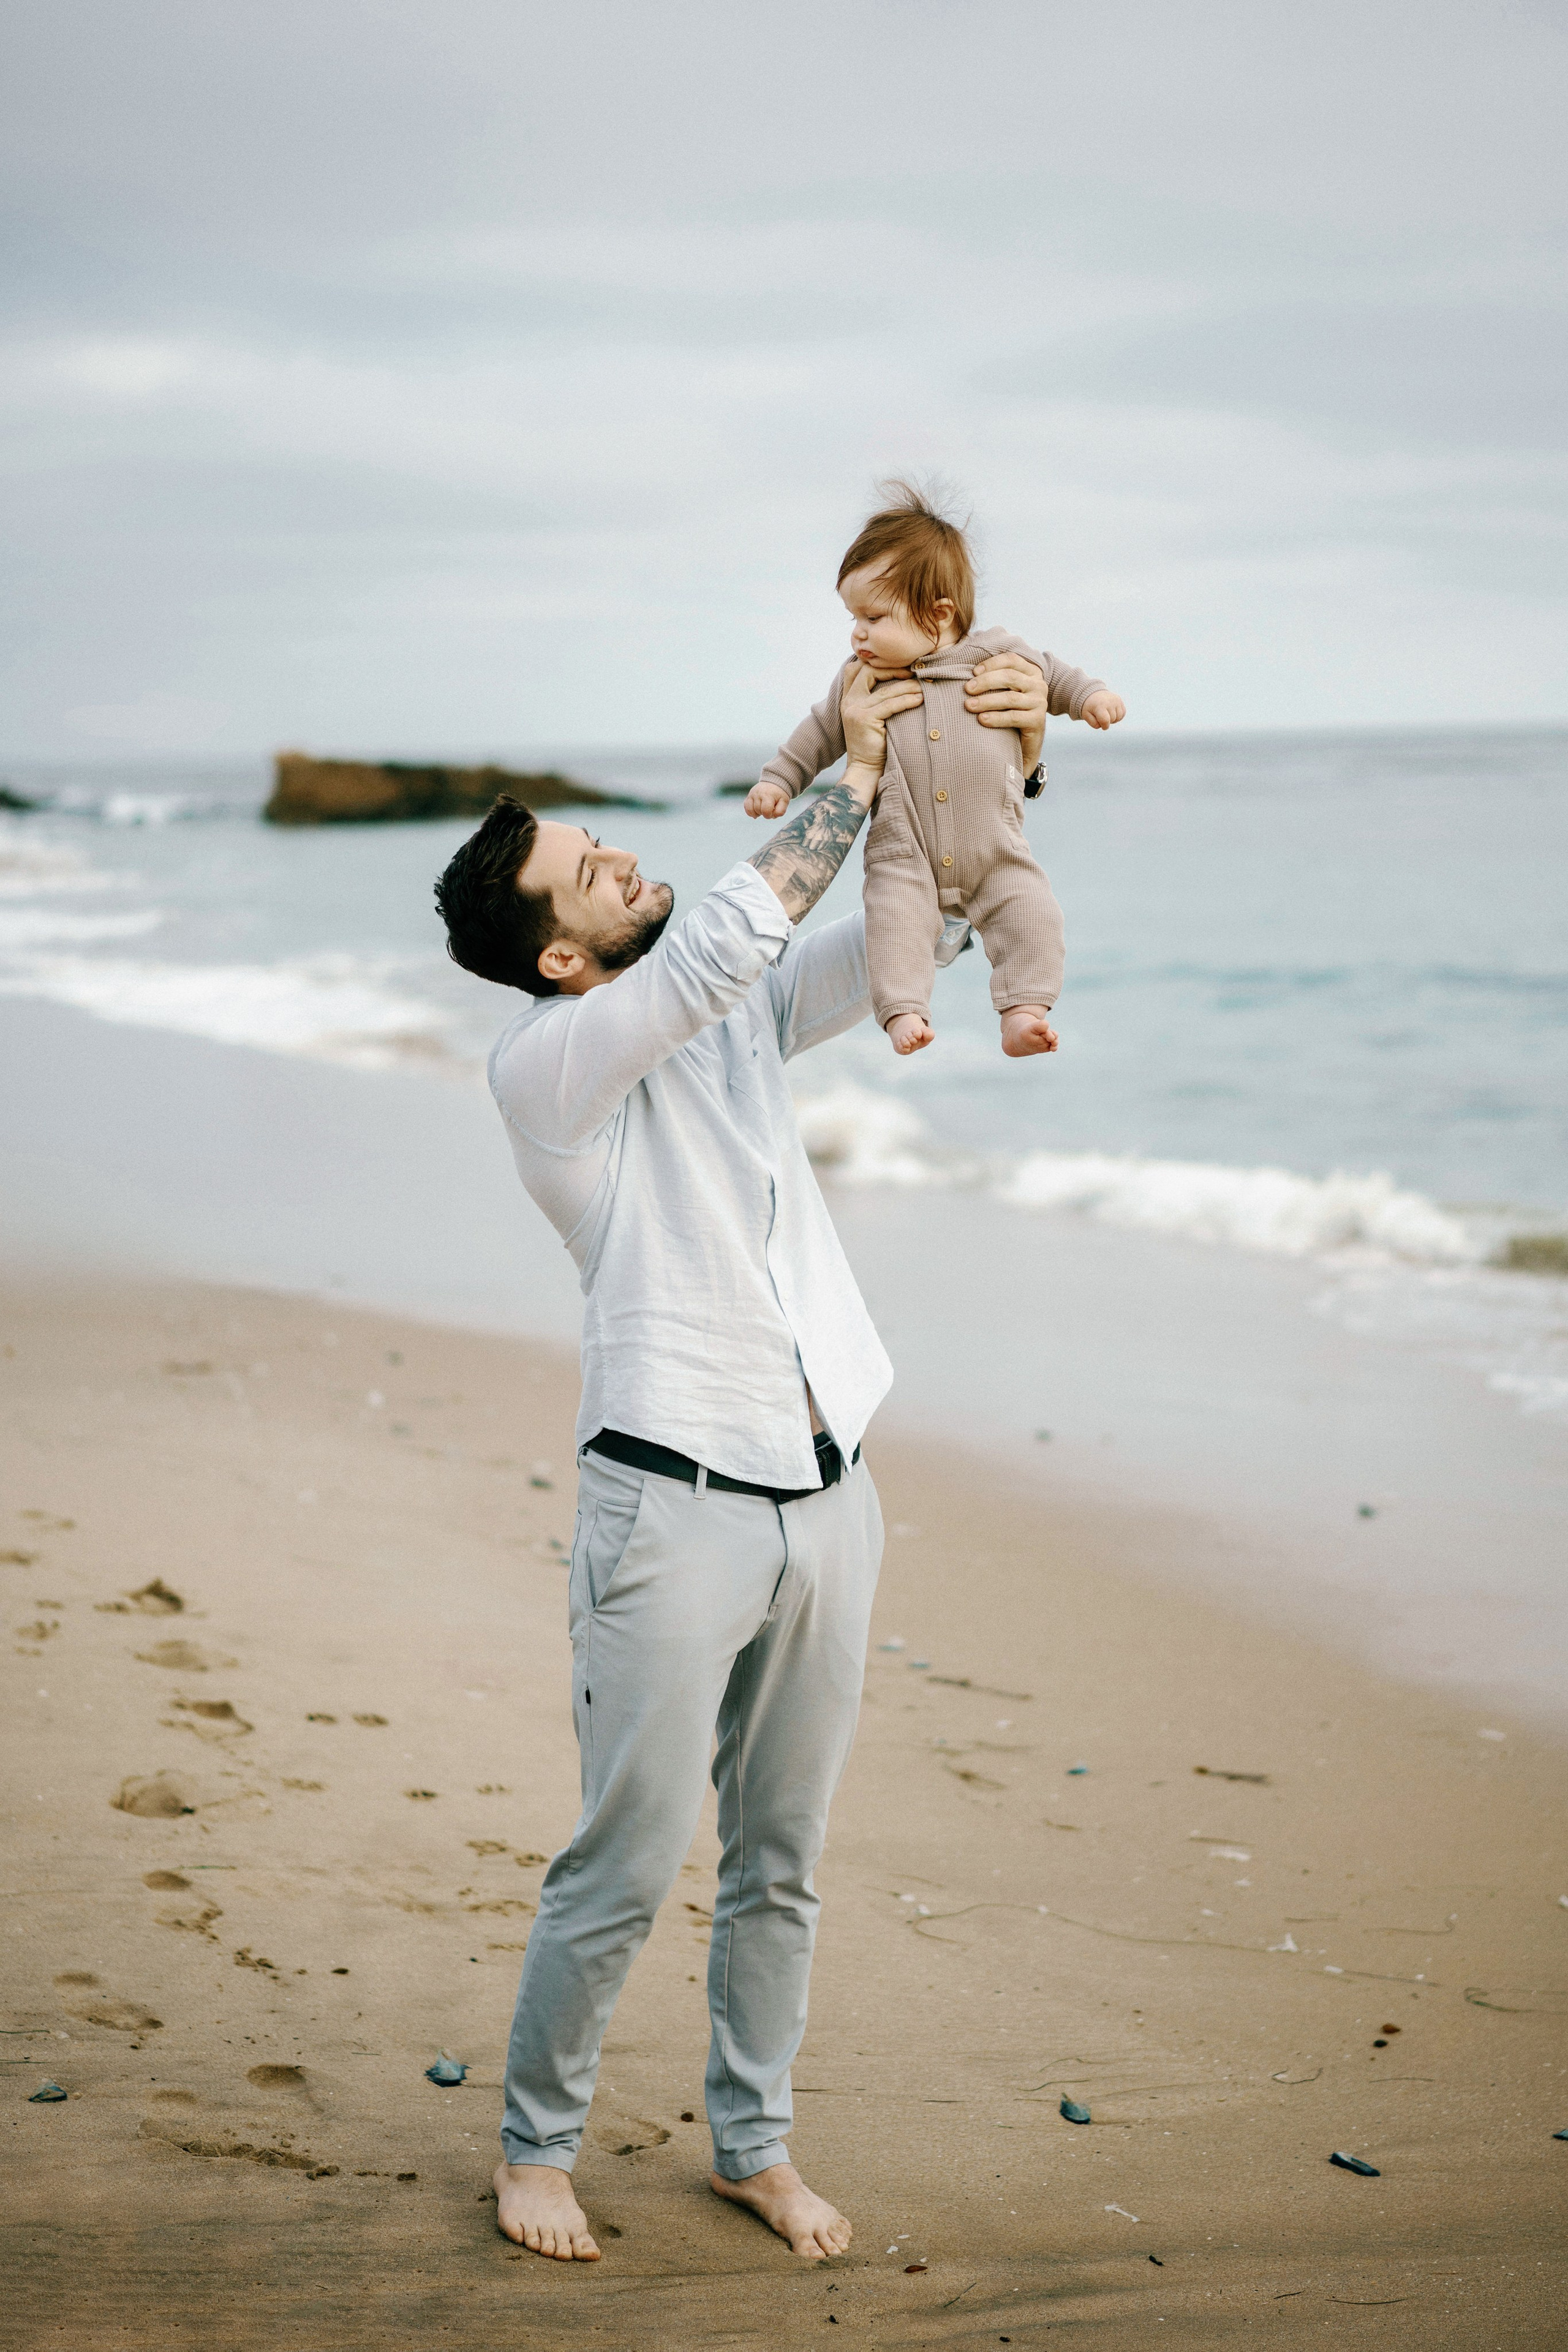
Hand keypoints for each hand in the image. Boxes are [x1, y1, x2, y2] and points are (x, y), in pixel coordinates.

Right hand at [745, 780, 790, 818]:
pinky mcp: (749, 795)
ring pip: (750, 810)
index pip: (765, 811)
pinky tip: (756, 810)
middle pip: (758, 811)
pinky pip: (746, 807)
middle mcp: (758, 794)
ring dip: (757, 813)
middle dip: (764, 813)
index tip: (773, 811)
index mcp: (768, 795)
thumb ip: (780, 811)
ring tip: (763, 809)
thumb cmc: (779, 794)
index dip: (769, 815)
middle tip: (769, 808)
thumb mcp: (784, 801)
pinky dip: (750, 811)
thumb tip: (772, 817)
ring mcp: (752, 794)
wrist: (774, 782)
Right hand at [839, 659, 924, 774]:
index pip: (856, 669)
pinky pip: (890, 705)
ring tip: (924, 686)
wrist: (865, 769)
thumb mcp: (871, 717)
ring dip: (907, 686)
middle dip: (893, 668)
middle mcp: (849, 702)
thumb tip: (899, 680)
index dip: (876, 662)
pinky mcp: (864, 720)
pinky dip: (907, 700)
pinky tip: (919, 699)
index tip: (899, 665)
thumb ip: (876, 700)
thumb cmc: (874, 745)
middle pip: (868, 671)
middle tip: (913, 672)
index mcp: (849, 698)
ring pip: (885, 690)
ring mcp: (855, 710)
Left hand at [965, 654, 1046, 771]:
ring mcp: (1040, 703)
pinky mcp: (1038, 721)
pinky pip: (1014, 717)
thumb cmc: (1009, 714)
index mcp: (1031, 672)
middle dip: (985, 682)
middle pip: (1010, 677)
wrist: (1024, 744)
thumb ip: (995, 679)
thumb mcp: (1005, 692)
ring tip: (969, 705)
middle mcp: (1038, 685)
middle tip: (967, 689)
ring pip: (1010, 698)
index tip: (973, 672)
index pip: (1011, 660)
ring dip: (987, 701)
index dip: (991, 664)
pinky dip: (996, 718)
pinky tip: (982, 719)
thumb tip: (969, 671)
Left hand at [1081, 689, 1125, 730]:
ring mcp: (1115, 700)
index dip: (1104, 726)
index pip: (1105, 721)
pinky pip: (1123, 713)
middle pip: (1112, 720)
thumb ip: (1094, 723)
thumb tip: (1104, 725)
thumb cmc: (1089, 706)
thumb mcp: (1086, 715)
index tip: (1101, 725)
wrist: (1093, 694)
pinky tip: (1112, 713)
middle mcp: (1109, 702)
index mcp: (1100, 706)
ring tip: (1106, 714)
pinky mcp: (1119, 700)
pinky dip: (1118, 715)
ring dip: (1113, 719)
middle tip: (1101, 716)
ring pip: (1119, 717)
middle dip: (1107, 722)